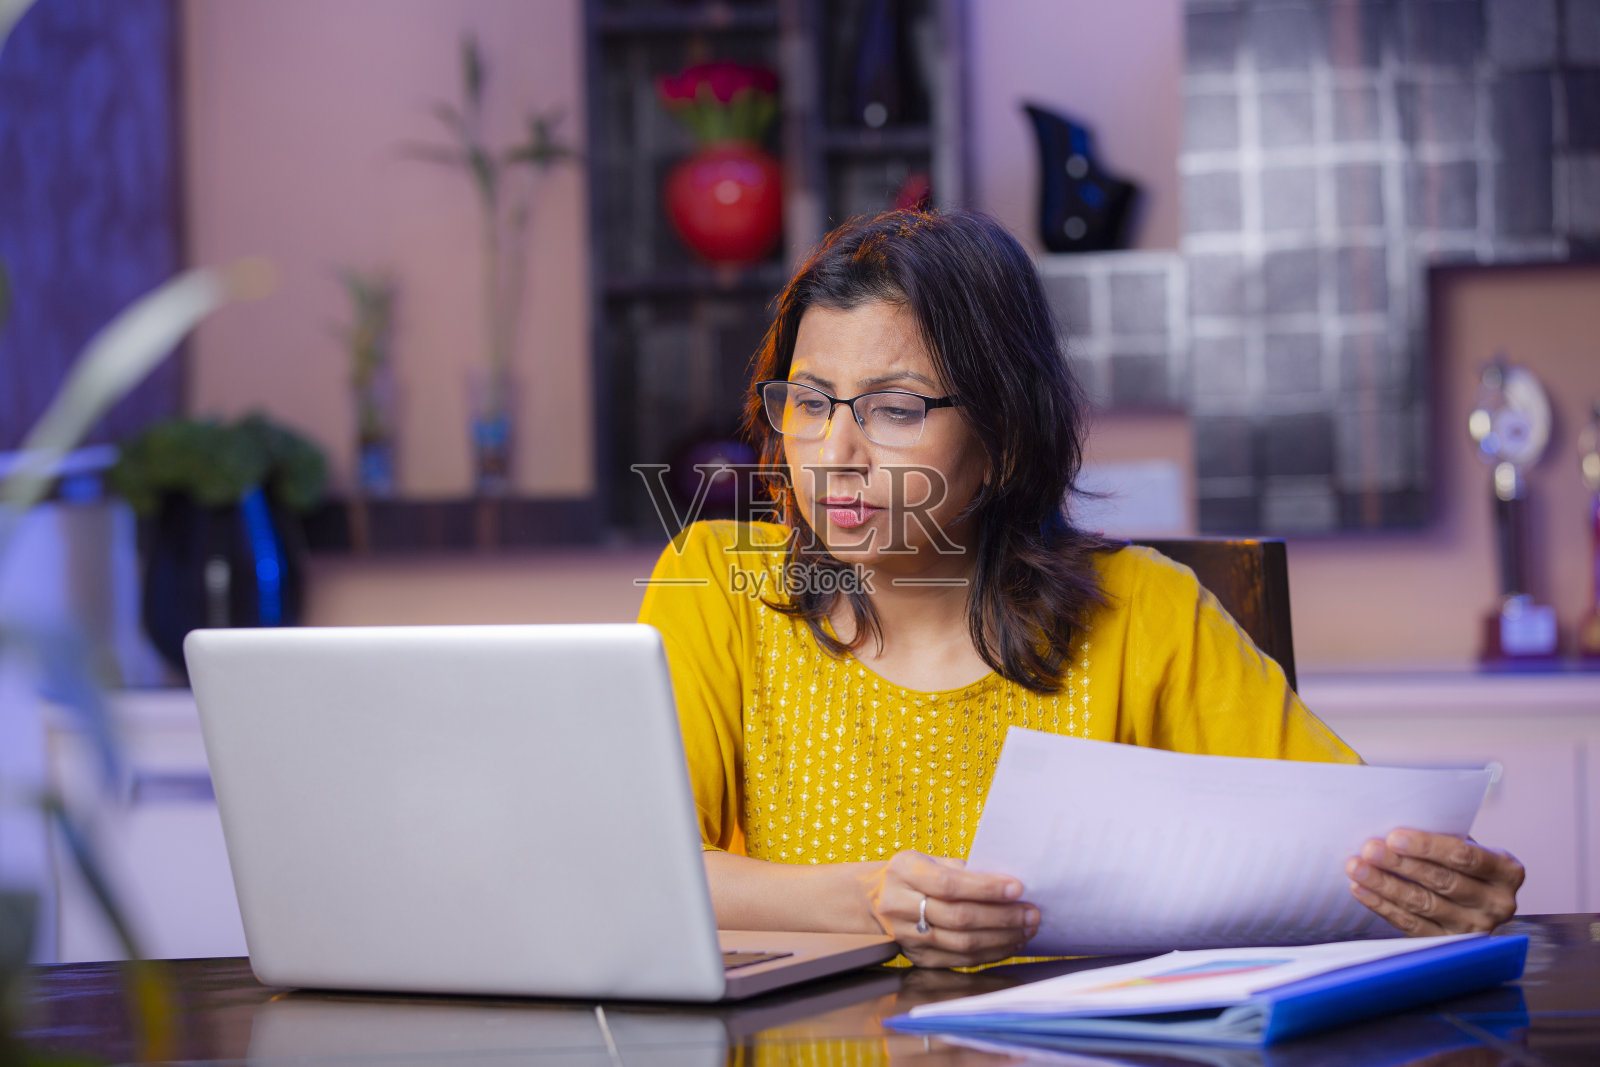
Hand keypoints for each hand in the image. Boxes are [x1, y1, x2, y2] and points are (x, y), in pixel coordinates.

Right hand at [861, 850, 1038, 967]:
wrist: (876, 899)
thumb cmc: (913, 875)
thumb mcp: (929, 860)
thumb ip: (963, 870)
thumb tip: (1009, 883)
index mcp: (904, 872)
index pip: (949, 884)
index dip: (985, 888)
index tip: (1017, 888)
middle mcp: (900, 905)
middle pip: (959, 917)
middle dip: (1002, 917)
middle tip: (1031, 913)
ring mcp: (907, 936)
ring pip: (962, 943)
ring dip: (1001, 937)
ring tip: (1026, 929)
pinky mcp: (918, 958)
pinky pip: (960, 960)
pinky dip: (990, 953)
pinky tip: (1009, 943)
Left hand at [1346, 829, 1523, 934]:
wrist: (1475, 897)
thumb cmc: (1462, 861)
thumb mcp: (1465, 844)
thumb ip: (1442, 836)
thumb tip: (1392, 826)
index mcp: (1507, 871)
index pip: (1465, 857)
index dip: (1427, 847)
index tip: (1394, 836)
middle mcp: (1498, 903)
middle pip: (1443, 881)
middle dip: (1401, 864)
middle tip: (1369, 850)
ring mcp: (1476, 927)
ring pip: (1424, 904)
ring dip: (1385, 884)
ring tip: (1357, 868)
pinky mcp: (1450, 943)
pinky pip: (1411, 924)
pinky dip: (1383, 905)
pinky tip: (1361, 889)